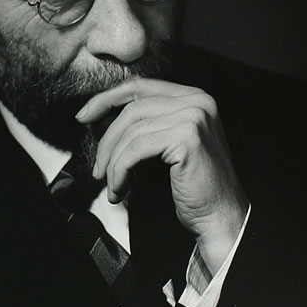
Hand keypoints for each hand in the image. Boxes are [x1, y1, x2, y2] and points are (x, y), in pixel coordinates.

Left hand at [75, 78, 248, 273]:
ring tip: (110, 185)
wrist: (222, 219)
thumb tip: (100, 117)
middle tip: (96, 166)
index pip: (139, 87)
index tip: (84, 116)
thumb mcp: (168, 144)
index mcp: (193, 97)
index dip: (107, 99)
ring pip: (131, 131)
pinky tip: (119, 190)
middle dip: (107, 139)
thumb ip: (147, 124)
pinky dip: (120, 171)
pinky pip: (135, 150)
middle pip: (132, 108)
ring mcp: (194, 116)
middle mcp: (197, 101)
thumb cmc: (193, 187)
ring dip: (113, 161)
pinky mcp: (187, 137)